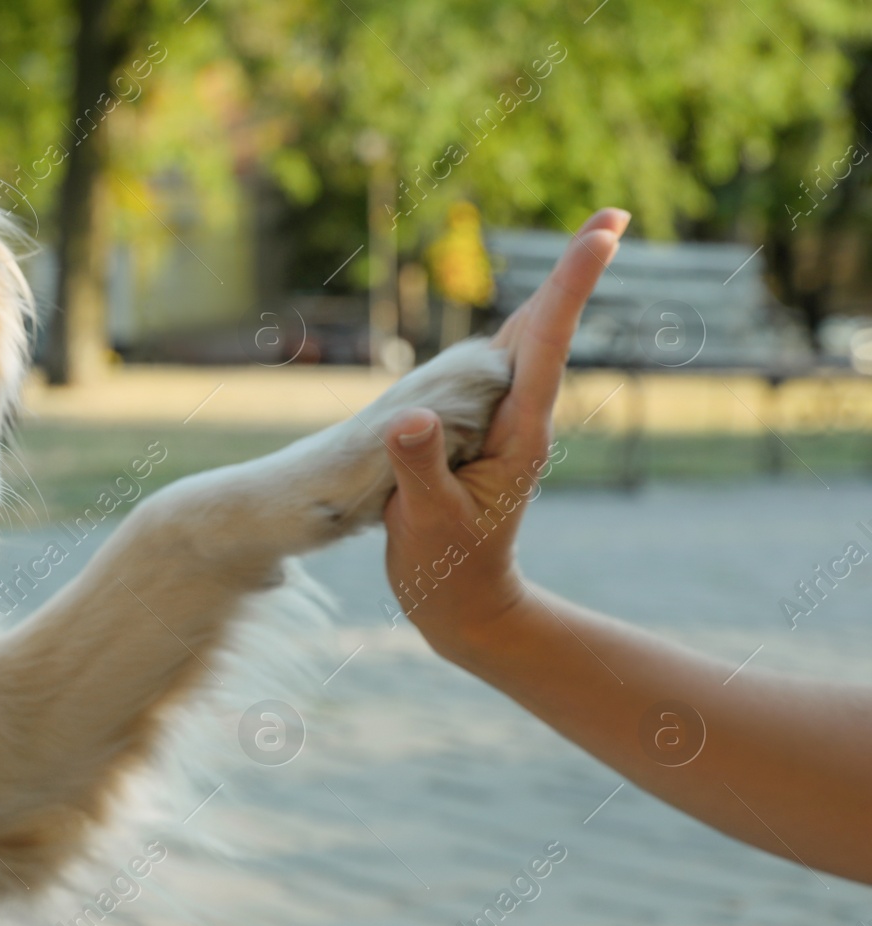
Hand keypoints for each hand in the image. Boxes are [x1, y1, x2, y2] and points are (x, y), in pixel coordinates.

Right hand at [380, 208, 629, 658]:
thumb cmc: (447, 568)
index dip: (570, 286)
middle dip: (575, 275)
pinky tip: (516, 319)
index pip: (546, 346)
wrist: (463, 608)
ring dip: (551, 296)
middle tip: (614, 218)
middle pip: (547, 331)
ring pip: (526, 346)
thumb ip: (419, 470)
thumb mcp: (428, 523)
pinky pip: (494, 371)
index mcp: (519, 433)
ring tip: (587, 248)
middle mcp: (519, 419)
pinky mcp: (479, 436)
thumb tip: (410, 419)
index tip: (603, 235)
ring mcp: (502, 427)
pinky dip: (511, 332)